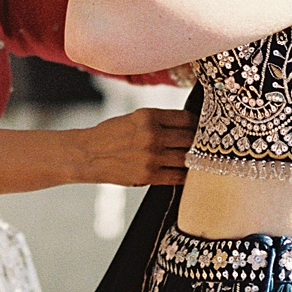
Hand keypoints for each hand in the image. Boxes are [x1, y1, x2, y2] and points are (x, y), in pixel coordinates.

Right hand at [73, 106, 193, 186]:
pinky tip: (187, 172)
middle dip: (200, 143)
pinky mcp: (149, 175)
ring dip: (194, 160)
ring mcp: (151, 156)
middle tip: (204, 146)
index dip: (198, 125)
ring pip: (187, 158)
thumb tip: (188, 128)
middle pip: (191, 139)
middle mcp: (152, 134)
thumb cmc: (110, 135)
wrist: (87, 154)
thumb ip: (159, 121)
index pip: (187, 119)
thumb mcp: (134, 118)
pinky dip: (186, 175)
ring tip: (197, 160)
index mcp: (148, 116)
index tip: (203, 129)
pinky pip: (178, 176)